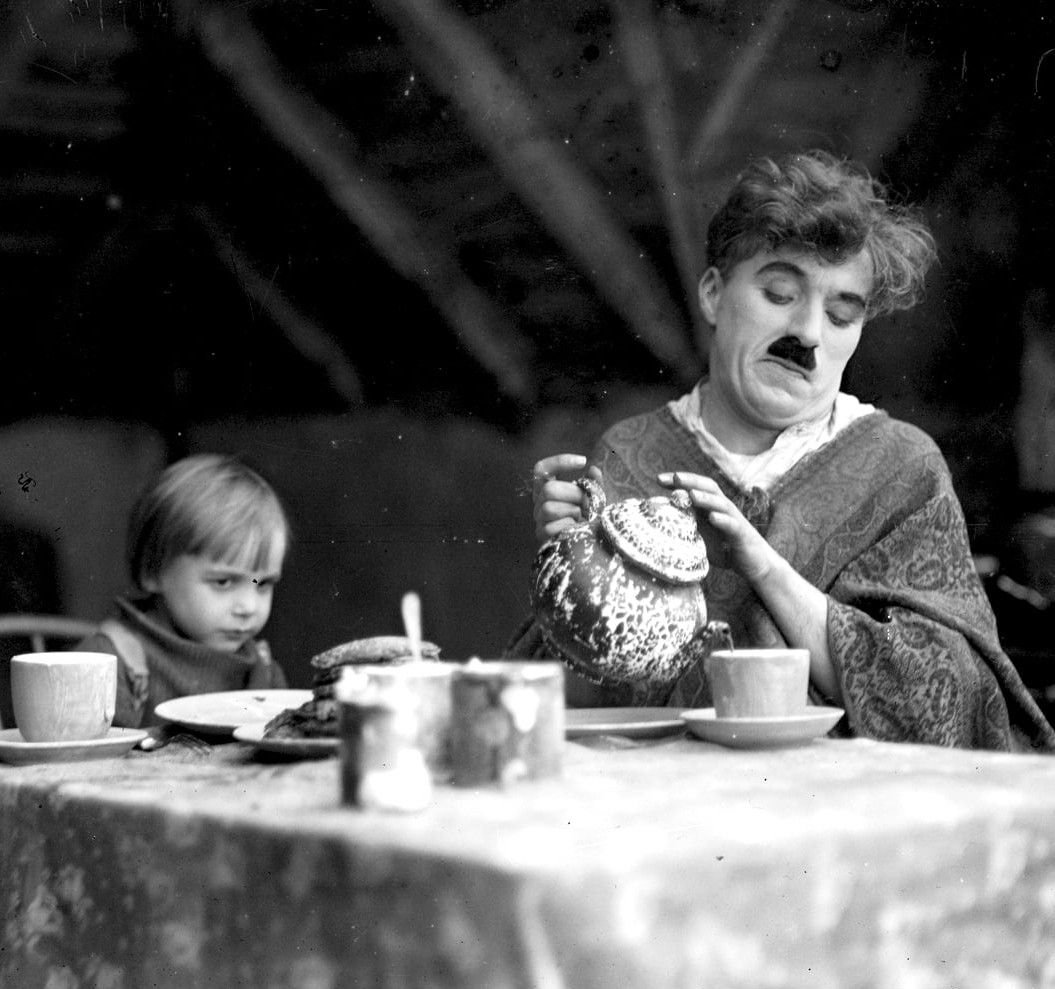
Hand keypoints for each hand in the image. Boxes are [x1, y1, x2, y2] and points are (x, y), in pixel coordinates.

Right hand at [533, 454, 601, 543]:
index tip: (583, 461)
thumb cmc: (589, 516)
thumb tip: (594, 470)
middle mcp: (540, 501)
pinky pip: (551, 527)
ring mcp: (539, 518)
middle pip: (548, 489)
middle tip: (587, 501)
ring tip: (582, 517)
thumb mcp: (594, 498)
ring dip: (571, 512)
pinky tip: (576, 528)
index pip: (542, 469)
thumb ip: (593, 485)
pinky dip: (568, 527)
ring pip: (549, 508)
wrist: (589, 542)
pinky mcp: (541, 534)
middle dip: (572, 493)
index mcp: (548, 488)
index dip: (559, 461)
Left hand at [658, 472, 777, 583]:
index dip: (679, 482)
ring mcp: (733, 520)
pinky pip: (732, 525)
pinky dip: (723, 520)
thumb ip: (685, 526)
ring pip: (720, 504)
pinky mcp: (741, 535)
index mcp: (711, 507)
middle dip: (691, 481)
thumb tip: (657, 524)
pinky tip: (712, 517)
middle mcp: (722, 509)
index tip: (658, 479)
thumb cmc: (724, 548)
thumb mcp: (700, 535)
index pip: (695, 487)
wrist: (753, 564)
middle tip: (674, 477)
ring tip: (691, 495)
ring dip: (706, 498)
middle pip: (708, 488)